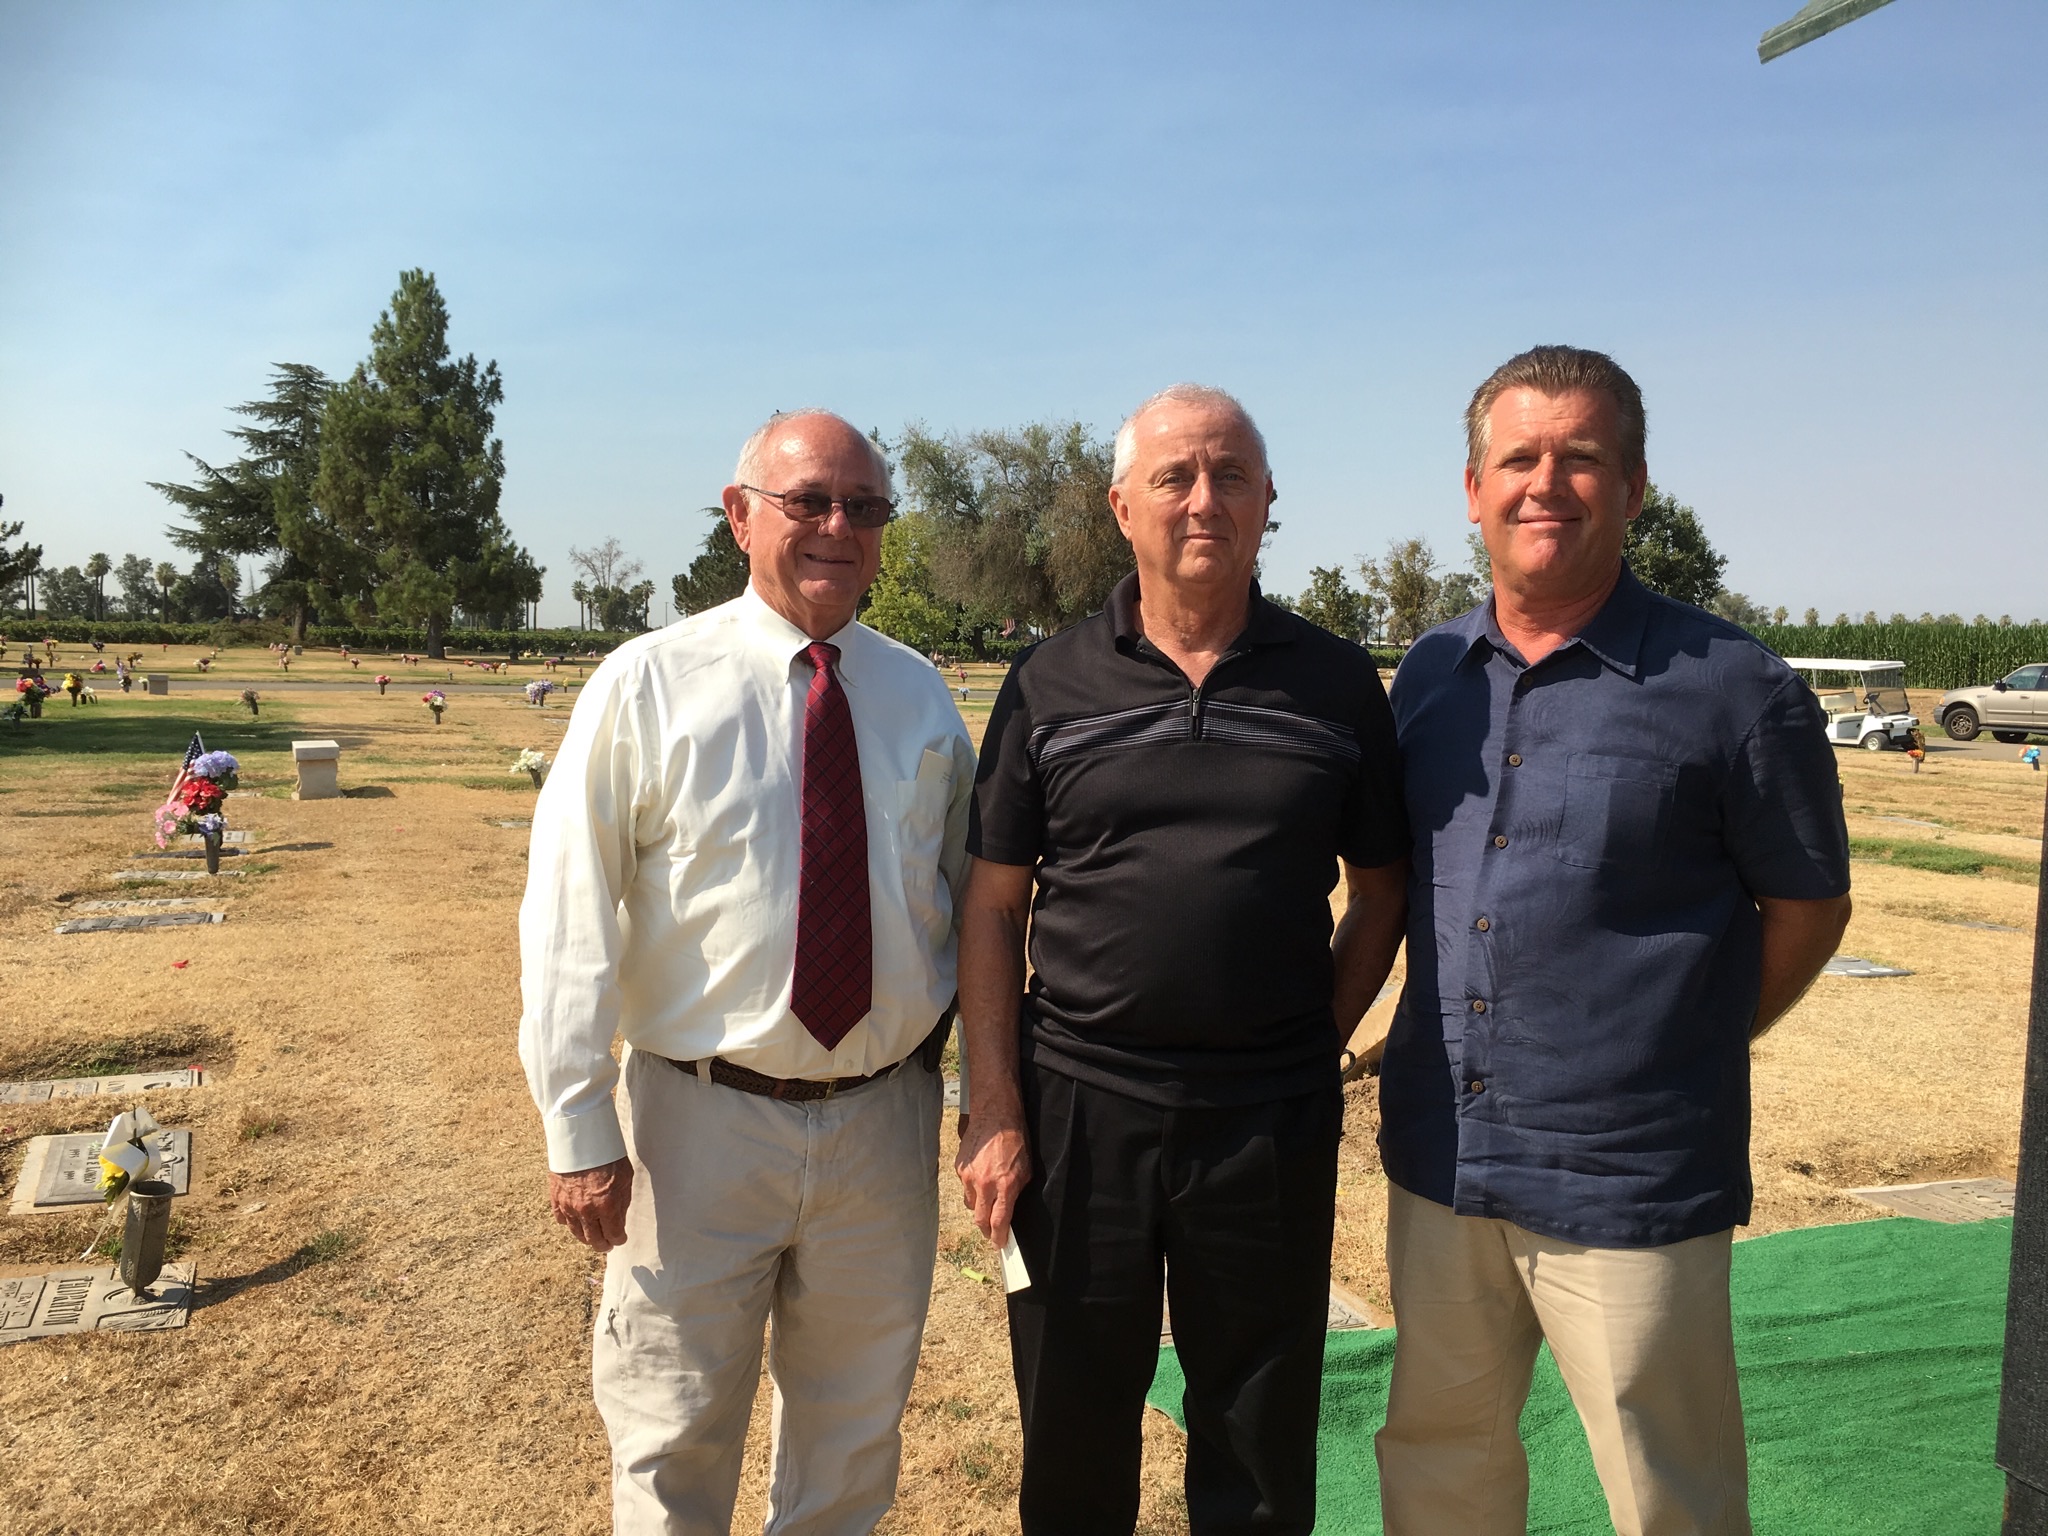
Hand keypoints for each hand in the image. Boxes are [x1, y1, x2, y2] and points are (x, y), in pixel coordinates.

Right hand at [549, 1157, 633, 1250]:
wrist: (581, 1139)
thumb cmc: (608, 1156)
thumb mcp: (626, 1178)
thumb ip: (622, 1203)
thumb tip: (619, 1220)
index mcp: (607, 1206)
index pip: (614, 1235)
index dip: (619, 1239)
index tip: (621, 1239)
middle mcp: (586, 1211)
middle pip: (594, 1239)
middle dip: (603, 1244)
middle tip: (607, 1245)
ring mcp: (569, 1206)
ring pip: (577, 1233)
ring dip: (586, 1238)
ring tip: (592, 1238)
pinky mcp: (556, 1199)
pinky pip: (562, 1220)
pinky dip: (569, 1224)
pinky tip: (575, 1223)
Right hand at [954, 1105, 1031, 1246]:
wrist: (996, 1117)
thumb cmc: (1015, 1142)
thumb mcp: (1026, 1170)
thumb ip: (1016, 1192)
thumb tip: (1009, 1210)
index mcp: (1005, 1186)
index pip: (999, 1222)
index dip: (998, 1237)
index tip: (999, 1244)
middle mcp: (985, 1184)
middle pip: (980, 1220)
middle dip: (985, 1230)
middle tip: (990, 1232)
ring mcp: (969, 1177)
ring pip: (970, 1204)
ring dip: (978, 1206)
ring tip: (987, 1196)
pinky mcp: (959, 1168)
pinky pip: (964, 1186)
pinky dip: (972, 1187)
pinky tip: (980, 1175)